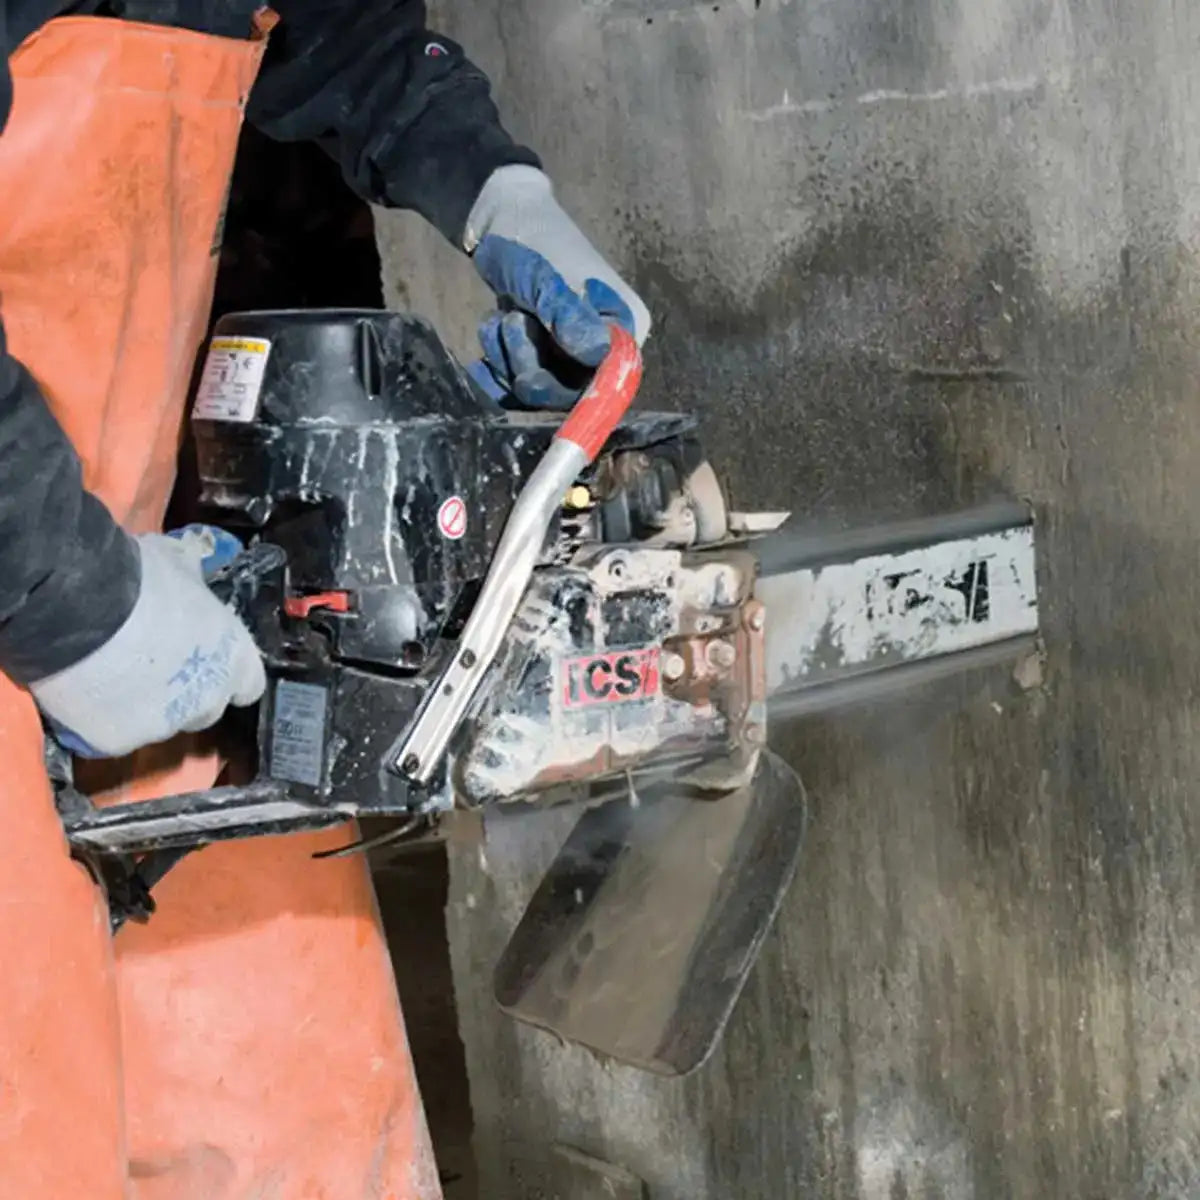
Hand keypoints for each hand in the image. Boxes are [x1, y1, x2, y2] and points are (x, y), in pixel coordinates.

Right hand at [31, 528, 265, 757]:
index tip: (206, 664)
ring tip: (111, 677)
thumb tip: (192, 566)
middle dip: (185, 694)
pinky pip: (114, 735)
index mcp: (235, 658)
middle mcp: (209, 698)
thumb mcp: (181, 565)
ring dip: (144, 708)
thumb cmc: (141, 578)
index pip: (249, 685)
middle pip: (205, 710)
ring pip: (160, 725)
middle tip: (151, 668)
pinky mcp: (119, 741)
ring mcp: (165, 725)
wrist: (81, 605)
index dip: (227, 676)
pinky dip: (102, 720)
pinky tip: (85, 693)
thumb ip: (194, 579)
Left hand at [464, 166, 650, 408]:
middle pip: (569, 392)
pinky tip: (483, 357)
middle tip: (511, 321)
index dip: (572, 381)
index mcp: (627, 326)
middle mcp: (607, 349)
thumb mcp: (549, 281)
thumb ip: (570, 319)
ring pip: (540, 391)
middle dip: (530, 364)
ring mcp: (573, 357)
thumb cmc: (534, 243)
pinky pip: (521, 389)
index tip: (537, 350)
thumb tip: (597, 356)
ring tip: (499, 319)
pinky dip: (498, 374)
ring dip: (509, 359)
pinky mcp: (545, 360)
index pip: (608, 379)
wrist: (502, 222)